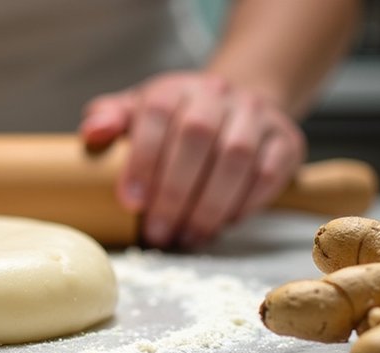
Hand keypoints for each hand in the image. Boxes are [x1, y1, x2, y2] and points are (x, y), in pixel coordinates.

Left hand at [79, 72, 305, 248]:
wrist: (233, 108)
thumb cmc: (172, 122)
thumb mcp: (135, 114)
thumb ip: (109, 120)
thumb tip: (92, 132)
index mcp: (175, 88)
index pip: (157, 113)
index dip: (143, 159)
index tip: (130, 203)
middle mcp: (218, 95)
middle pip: (199, 136)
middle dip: (175, 192)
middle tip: (157, 232)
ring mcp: (257, 116)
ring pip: (237, 158)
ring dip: (209, 205)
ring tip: (186, 237)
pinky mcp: (286, 141)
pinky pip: (269, 175)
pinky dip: (243, 205)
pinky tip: (220, 226)